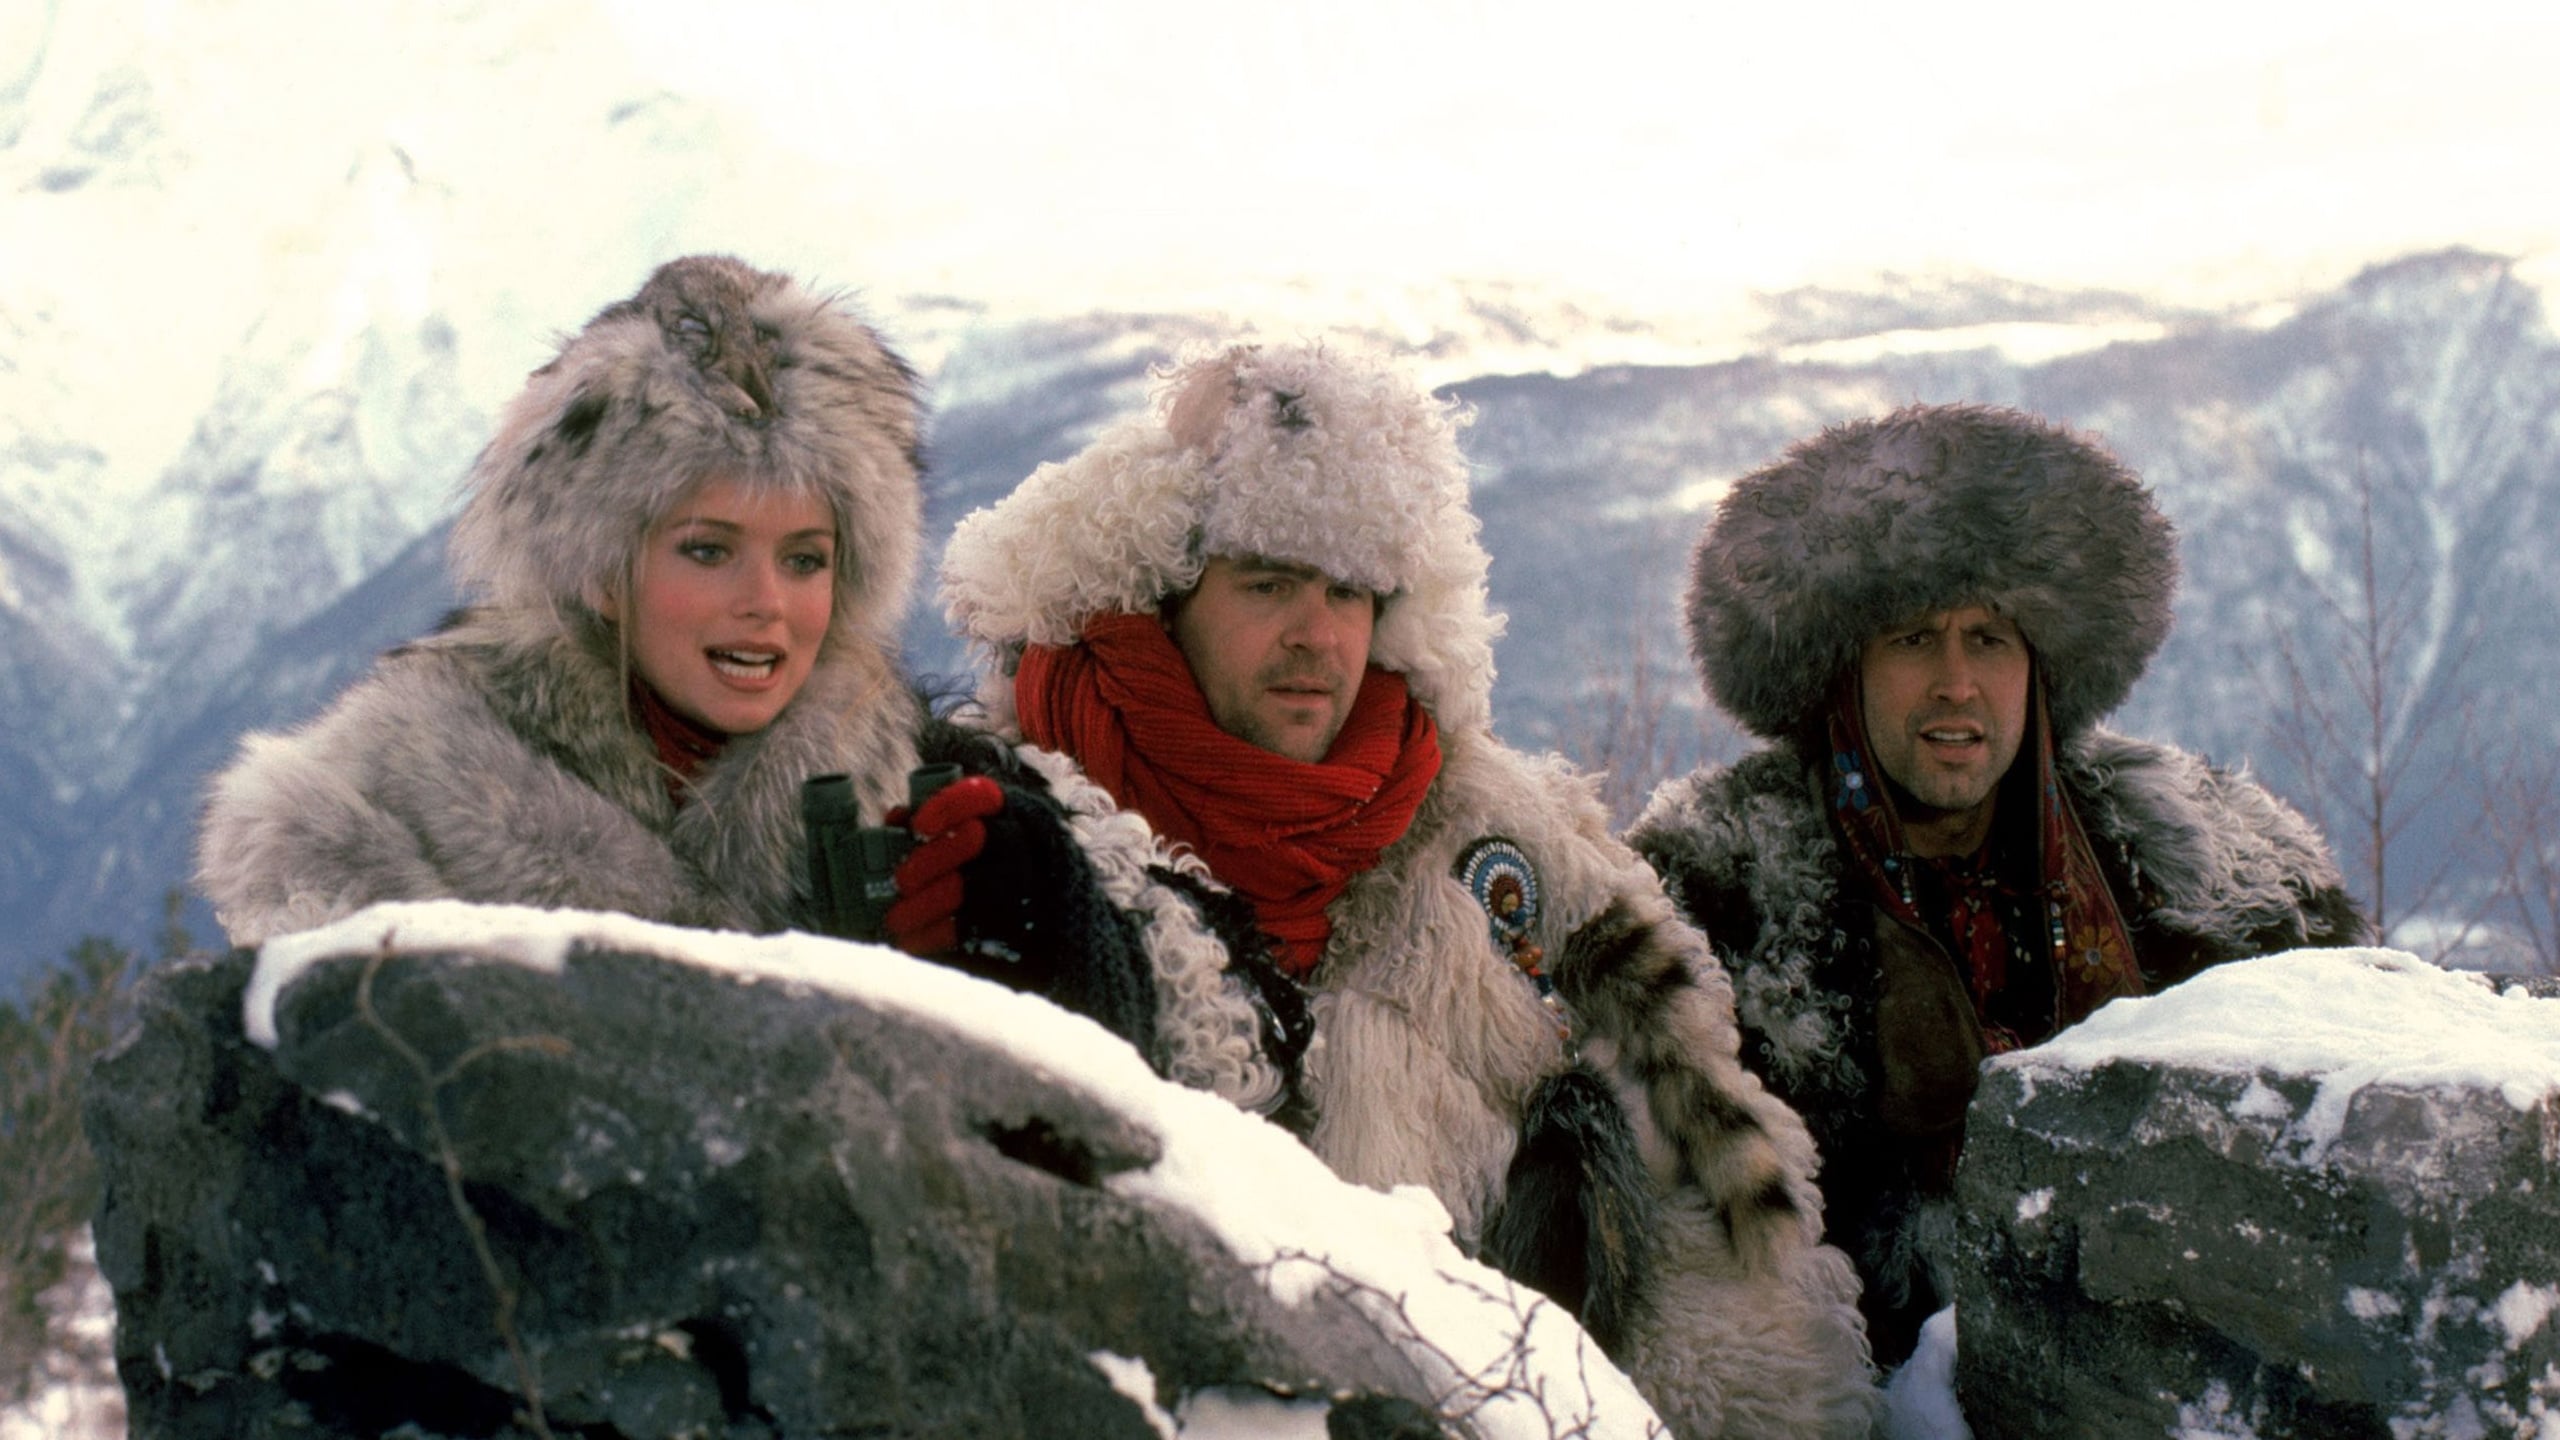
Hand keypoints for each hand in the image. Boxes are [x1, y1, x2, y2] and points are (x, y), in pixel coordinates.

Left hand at [879, 771, 1157, 1050]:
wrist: (1066, 951)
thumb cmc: (1008, 892)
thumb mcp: (985, 854)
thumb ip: (942, 833)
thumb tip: (897, 817)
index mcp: (1022, 818)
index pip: (984, 795)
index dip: (947, 804)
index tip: (918, 825)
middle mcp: (1034, 848)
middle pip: (974, 838)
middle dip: (929, 859)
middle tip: (900, 881)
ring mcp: (1035, 891)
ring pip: (968, 886)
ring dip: (922, 904)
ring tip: (895, 919)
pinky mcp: (1025, 932)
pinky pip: (971, 928)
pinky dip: (935, 934)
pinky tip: (914, 941)